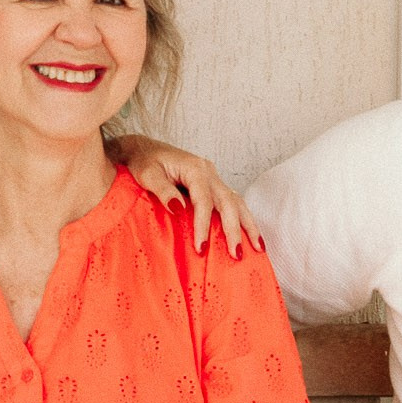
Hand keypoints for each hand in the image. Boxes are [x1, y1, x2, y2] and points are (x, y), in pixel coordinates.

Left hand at [111, 136, 261, 255]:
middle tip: (236, 254)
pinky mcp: (211, 184)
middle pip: (228, 202)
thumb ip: (163, 191)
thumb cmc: (143, 161)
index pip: (204, 200)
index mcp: (195, 168)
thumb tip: (179, 210)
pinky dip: (242, 218)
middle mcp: (208, 171)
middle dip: (234, 229)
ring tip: (258, 247)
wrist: (143, 148)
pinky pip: (231, 201)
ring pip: (237, 201)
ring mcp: (212, 177)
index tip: (201, 247)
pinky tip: (249, 234)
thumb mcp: (147, 175)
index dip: (203, 225)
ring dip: (248, 224)